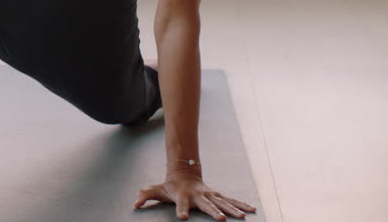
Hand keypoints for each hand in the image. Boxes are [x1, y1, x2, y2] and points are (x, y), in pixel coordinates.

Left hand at [133, 172, 256, 219]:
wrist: (184, 171)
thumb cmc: (170, 185)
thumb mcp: (157, 190)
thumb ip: (146, 195)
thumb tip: (135, 203)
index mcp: (183, 195)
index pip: (181, 204)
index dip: (181, 210)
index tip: (183, 217)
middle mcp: (199, 195)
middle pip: (207, 204)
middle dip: (213, 211)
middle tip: (220, 219)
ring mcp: (210, 194)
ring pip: (223, 202)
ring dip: (232, 209)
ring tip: (242, 217)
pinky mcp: (218, 195)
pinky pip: (231, 200)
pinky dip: (242, 204)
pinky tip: (252, 210)